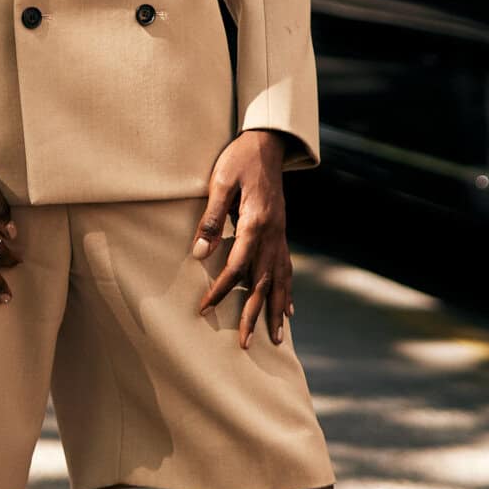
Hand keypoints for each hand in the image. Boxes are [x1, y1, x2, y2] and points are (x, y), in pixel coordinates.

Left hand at [192, 130, 294, 348]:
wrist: (267, 143)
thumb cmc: (239, 160)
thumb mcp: (219, 182)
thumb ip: (211, 217)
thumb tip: (199, 254)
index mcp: (255, 223)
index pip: (236, 266)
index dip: (220, 290)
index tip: (204, 308)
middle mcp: (272, 234)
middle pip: (263, 282)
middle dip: (254, 315)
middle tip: (246, 345)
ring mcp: (280, 235)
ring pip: (280, 280)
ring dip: (276, 310)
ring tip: (275, 338)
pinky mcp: (281, 233)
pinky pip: (287, 269)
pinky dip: (288, 292)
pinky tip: (289, 310)